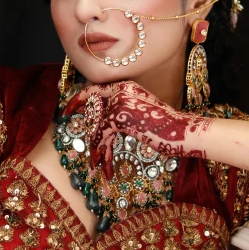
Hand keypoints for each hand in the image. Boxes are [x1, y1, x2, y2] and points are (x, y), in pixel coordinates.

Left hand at [64, 80, 210, 176]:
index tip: (66, 110)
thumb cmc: (164, 127)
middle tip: (77, 138)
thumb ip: (120, 112)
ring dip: (97, 147)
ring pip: (97, 125)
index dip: (79, 99)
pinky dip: (102, 150)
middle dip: (86, 125)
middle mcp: (121, 88)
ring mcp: (120, 101)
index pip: (95, 88)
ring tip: (96, 164)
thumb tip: (98, 124)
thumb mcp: (139, 114)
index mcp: (126, 85)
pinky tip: (104, 164)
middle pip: (93, 106)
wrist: (182, 131)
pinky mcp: (120, 116)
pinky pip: (102, 134)